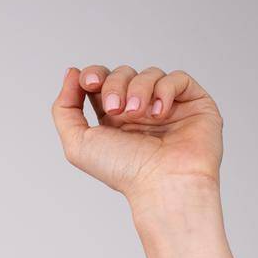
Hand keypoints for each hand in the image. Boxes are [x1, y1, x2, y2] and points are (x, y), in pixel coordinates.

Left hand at [50, 63, 222, 208]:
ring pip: (149, 73)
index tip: (89, 82)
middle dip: (115, 84)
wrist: (162, 184)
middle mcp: (140, 112)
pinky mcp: (193, 103)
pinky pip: (177, 78)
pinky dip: (165, 90)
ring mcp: (167, 107)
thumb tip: (71, 73)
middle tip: (117, 110)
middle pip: (122, 73)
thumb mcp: (78, 144)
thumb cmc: (124, 173)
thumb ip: (64, 109)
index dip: (93, 75)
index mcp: (113, 121)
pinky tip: (160, 113)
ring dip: (139, 90)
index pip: (101, 82)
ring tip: (140, 115)